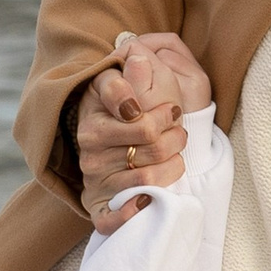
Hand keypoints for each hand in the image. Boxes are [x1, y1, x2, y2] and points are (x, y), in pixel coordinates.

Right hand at [74, 34, 210, 233]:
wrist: (102, 161)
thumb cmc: (118, 118)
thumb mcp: (120, 87)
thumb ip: (131, 72)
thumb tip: (138, 52)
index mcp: (95, 114)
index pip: (130, 108)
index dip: (161, 111)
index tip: (173, 110)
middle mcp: (90, 146)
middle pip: (149, 140)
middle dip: (175, 135)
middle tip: (180, 132)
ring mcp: (94, 178)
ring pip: (147, 174)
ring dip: (173, 165)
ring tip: (176, 157)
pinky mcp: (98, 208)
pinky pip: (114, 218)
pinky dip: (134, 211)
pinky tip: (150, 200)